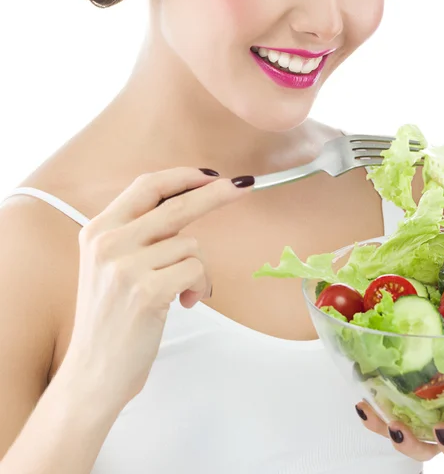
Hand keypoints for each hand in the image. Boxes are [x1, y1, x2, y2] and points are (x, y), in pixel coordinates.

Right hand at [60, 167, 252, 411]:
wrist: (93, 374)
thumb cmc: (112, 319)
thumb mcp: (111, 265)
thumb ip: (140, 233)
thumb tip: (189, 201)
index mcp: (98, 230)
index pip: (146, 186)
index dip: (182, 177)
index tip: (210, 176)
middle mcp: (108, 242)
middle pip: (176, 204)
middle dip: (215, 193)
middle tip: (243, 185)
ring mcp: (125, 266)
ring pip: (191, 244)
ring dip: (198, 268)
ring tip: (182, 291)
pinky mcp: (146, 291)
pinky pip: (196, 269)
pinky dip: (200, 285)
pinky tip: (185, 302)